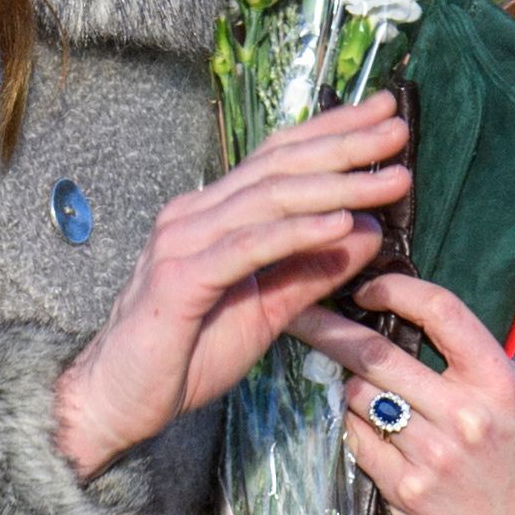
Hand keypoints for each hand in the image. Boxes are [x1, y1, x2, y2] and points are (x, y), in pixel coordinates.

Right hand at [54, 92, 408, 481]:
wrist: (115, 400)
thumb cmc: (185, 355)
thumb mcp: (267, 310)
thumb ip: (312, 271)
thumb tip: (368, 230)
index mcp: (211, 214)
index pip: (278, 159)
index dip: (332, 132)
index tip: (384, 115)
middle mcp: (194, 214)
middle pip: (278, 166)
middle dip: (344, 143)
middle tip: (399, 127)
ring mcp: (183, 241)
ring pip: (269, 198)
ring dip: (336, 184)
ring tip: (390, 177)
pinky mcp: (182, 279)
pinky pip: (249, 247)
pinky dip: (298, 232)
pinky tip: (341, 222)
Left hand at [290, 273, 514, 514]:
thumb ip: (476, 356)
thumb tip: (414, 309)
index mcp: (497, 382)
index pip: (440, 310)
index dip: (395, 289)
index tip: (367, 287)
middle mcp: (466, 415)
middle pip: (377, 353)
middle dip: (328, 327)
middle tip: (298, 312)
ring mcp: (433, 455)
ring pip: (358, 395)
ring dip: (344, 382)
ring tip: (345, 379)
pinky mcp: (406, 490)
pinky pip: (356, 438)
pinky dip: (351, 424)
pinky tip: (359, 422)